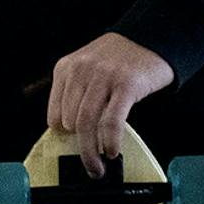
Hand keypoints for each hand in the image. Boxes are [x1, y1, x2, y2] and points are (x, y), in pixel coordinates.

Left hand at [47, 33, 174, 177]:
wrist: (150, 38)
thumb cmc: (118, 58)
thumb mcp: (87, 67)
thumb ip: (76, 93)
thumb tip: (71, 133)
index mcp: (66, 67)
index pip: (54, 114)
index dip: (63, 136)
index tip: (72, 148)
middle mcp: (82, 70)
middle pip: (70, 121)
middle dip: (78, 146)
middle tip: (89, 161)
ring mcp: (104, 76)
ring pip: (87, 124)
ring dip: (91, 152)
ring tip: (98, 165)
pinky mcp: (126, 84)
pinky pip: (111, 121)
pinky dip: (109, 141)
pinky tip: (112, 151)